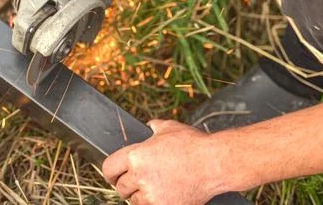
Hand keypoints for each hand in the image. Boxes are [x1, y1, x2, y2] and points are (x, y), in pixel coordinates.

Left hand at [102, 119, 223, 204]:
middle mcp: (139, 176)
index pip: (109, 168)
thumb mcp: (170, 128)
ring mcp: (151, 194)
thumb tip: (150, 126)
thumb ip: (155, 127)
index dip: (111, 172)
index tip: (114, 175)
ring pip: (134, 201)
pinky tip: (163, 196)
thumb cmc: (193, 144)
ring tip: (154, 188)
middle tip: (138, 182)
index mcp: (136, 155)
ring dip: (140, 196)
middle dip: (128, 185)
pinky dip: (153, 203)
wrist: (214, 163)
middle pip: (121, 187)